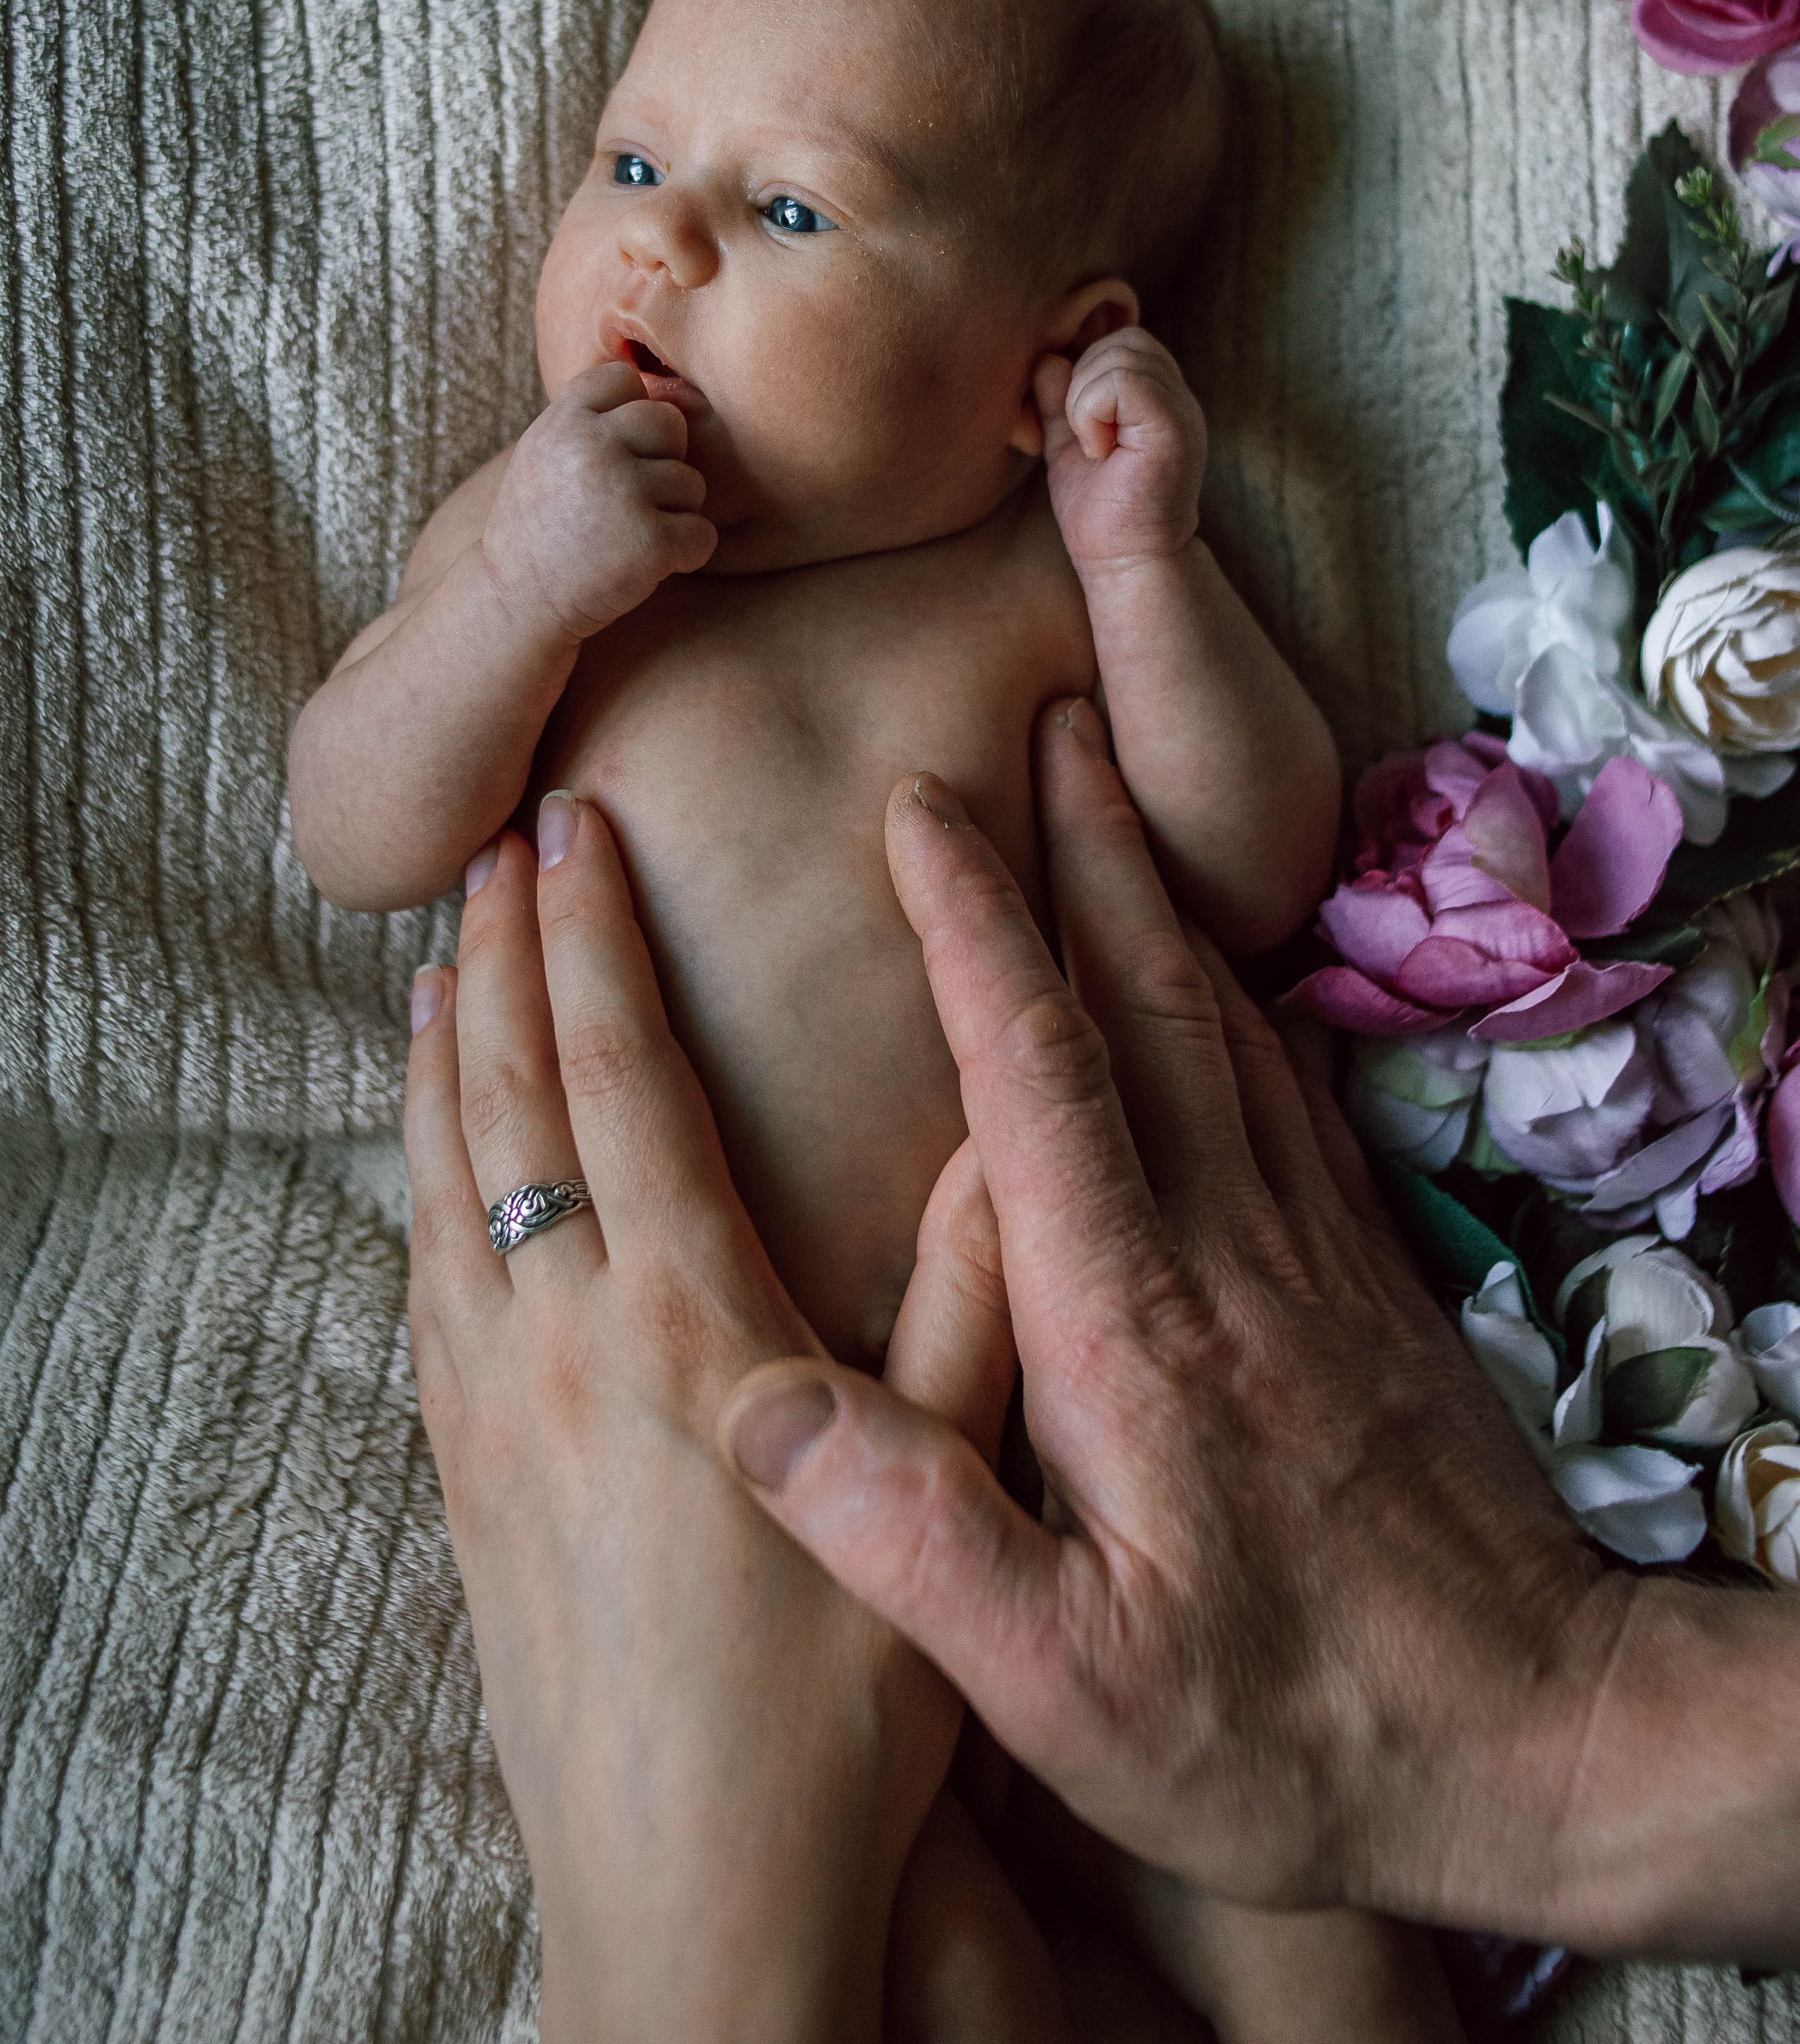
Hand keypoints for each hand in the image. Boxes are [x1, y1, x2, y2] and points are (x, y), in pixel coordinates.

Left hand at [403, 796, 1015, 2043]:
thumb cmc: (830, 1709)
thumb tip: (1013, 1140)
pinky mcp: (458, 1479)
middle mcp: (561, 1340)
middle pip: (502, 1100)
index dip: (591, 940)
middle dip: (496, 955)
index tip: (573, 831)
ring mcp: (489, 1409)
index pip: (615, 1077)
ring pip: (438, 1179)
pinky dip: (413, 1175)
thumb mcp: (947, 1494)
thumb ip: (980, 1306)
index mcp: (682, 1320)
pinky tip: (424, 1152)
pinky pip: (416, 1278)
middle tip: (495, 845)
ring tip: (438, 957)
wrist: (686, 1893)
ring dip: (435, 1050)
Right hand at [480, 359, 715, 640]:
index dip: (631, 413)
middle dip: (663, 460)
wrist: (518, 600)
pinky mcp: (650, 542)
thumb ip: (592, 417)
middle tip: (633, 498)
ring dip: (673, 513)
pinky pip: (703, 534)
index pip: (624, 378)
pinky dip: (685, 553)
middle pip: (670, 423)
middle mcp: (592, 448)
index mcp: (563, 421)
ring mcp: (623, 493)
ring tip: (629, 534)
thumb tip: (662, 383)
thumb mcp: (545, 452)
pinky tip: (648, 563)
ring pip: (692, 483)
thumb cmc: (541, 524)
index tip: (614, 452)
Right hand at [721, 704, 1799, 1965]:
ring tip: (1115, 807)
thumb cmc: (1293, 1734)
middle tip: (1046, 718)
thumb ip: (911, 1538)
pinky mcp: (1370, 1283)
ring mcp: (1314, 1253)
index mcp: (1129, 1321)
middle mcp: (1226, 1248)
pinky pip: (1296, 1096)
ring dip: (1160, 900)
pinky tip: (1231, 984)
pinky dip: (1247, 1003)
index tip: (921, 808)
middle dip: (1085, 847)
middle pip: (1148, 997)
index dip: (973, 926)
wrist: (1545, 1741)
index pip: (1036, 1070)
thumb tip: (746, 1397)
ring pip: (1226, 1025)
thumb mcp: (1068, 1688)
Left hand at [1034, 328, 1206, 570]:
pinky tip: (1099, 451)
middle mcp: (1178, 396)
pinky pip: (1124, 380)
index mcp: (1158, 396)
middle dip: (1084, 382)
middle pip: (1124, 338)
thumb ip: (1059, 401)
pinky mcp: (1175, 427)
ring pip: (1122, 353)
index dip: (1087, 370)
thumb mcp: (1068, 445)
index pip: (1123, 339)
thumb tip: (1048, 357)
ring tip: (1094, 447)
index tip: (1081, 427)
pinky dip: (1092, 411)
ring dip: (1085, 400)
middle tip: (1085, 437)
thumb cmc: (1101, 513)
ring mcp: (1181, 409)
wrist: (1124, 561)